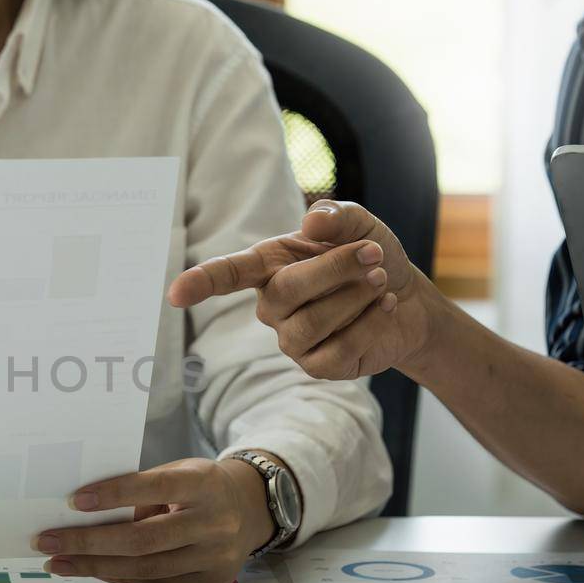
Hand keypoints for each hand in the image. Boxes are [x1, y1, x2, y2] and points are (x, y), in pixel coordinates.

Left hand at [33, 457, 275, 582]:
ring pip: (145, 567)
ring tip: (58, 561)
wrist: (250, 509)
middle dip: (89, 542)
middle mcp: (214, 522)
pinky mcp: (211, 580)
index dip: (114, 494)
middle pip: (143, 539)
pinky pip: (155, 581)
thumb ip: (143, 488)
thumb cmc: (200, 486)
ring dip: (94, 566)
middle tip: (47, 540)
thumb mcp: (180, 472)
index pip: (154, 487)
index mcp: (203, 484)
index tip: (74, 501)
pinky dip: (119, 575)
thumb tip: (85, 511)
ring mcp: (215, 556)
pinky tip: (90, 569)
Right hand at [168, 200, 438, 380]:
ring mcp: (292, 340)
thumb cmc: (371, 256)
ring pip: (312, 324)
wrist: (408, 296)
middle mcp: (272, 306)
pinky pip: (338, 350)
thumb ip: (336, 216)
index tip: (175, 295)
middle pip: (285, 292)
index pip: (226, 276)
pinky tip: (385, 309)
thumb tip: (311, 223)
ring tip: (380, 281)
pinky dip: (371, 324)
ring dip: (356, 297)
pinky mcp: (319, 366)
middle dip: (334, 269)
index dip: (200, 284)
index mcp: (268, 266)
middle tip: (372, 254)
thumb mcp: (359, 224)